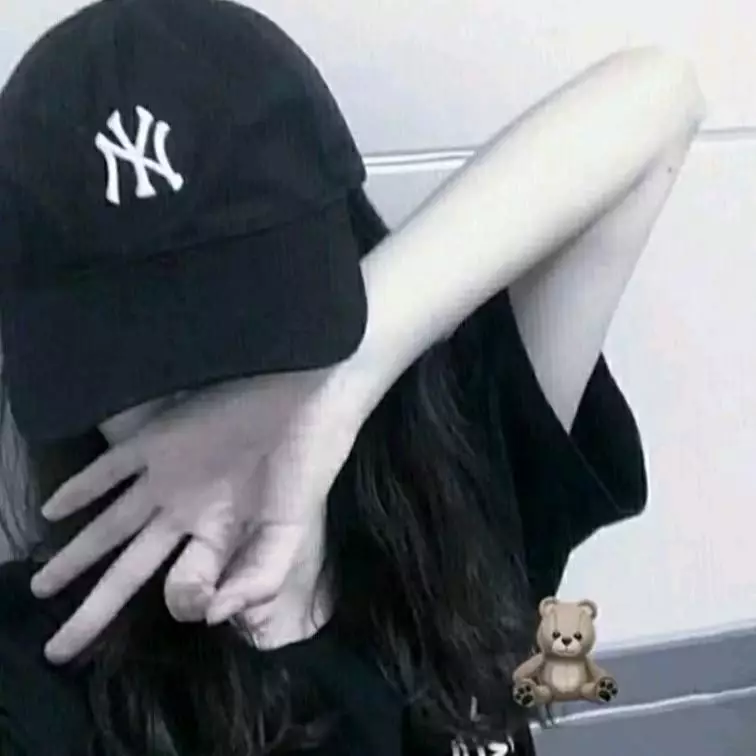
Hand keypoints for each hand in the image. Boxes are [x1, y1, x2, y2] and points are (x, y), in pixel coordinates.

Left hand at [30, 364, 368, 662]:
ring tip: (42, 586)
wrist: (300, 402)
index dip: (186, 601)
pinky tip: (52, 511)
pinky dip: (79, 490)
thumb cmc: (302, 469)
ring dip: (74, 557)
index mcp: (219, 539)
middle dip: (94, 612)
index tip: (202, 599)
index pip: (184, 586)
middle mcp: (186, 515)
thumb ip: (259, 579)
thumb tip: (210, 617)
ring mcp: (168, 480)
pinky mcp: (158, 442)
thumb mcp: (291, 533)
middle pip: (129, 571)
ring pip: (109, 527)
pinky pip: (109, 470)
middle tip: (59, 652)